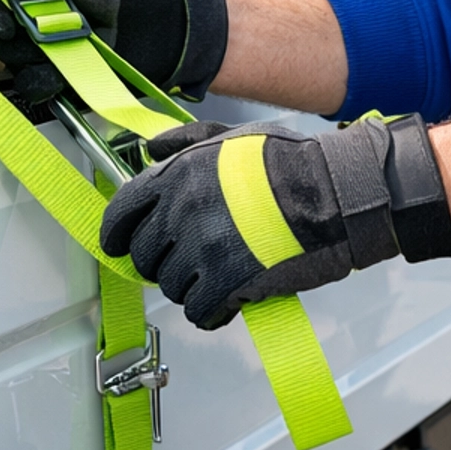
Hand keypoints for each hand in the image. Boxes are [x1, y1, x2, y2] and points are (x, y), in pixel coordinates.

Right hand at [0, 0, 227, 101]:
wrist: (167, 28)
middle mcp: (34, 16)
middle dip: (9, 30)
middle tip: (26, 27)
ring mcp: (46, 49)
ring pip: (12, 59)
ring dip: (31, 54)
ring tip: (63, 43)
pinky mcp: (60, 79)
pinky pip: (33, 86)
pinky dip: (44, 80)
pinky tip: (63, 70)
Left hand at [99, 114, 450, 329]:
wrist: (335, 191)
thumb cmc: (291, 161)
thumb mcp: (232, 136)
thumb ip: (185, 142)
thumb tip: (149, 148)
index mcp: (178, 175)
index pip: (122, 212)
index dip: (116, 235)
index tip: (119, 246)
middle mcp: (181, 212)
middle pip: (145, 256)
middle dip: (163, 263)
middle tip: (190, 262)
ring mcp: (203, 248)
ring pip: (172, 287)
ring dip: (191, 287)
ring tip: (218, 277)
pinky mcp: (228, 281)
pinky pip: (200, 312)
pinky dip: (211, 312)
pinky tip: (228, 303)